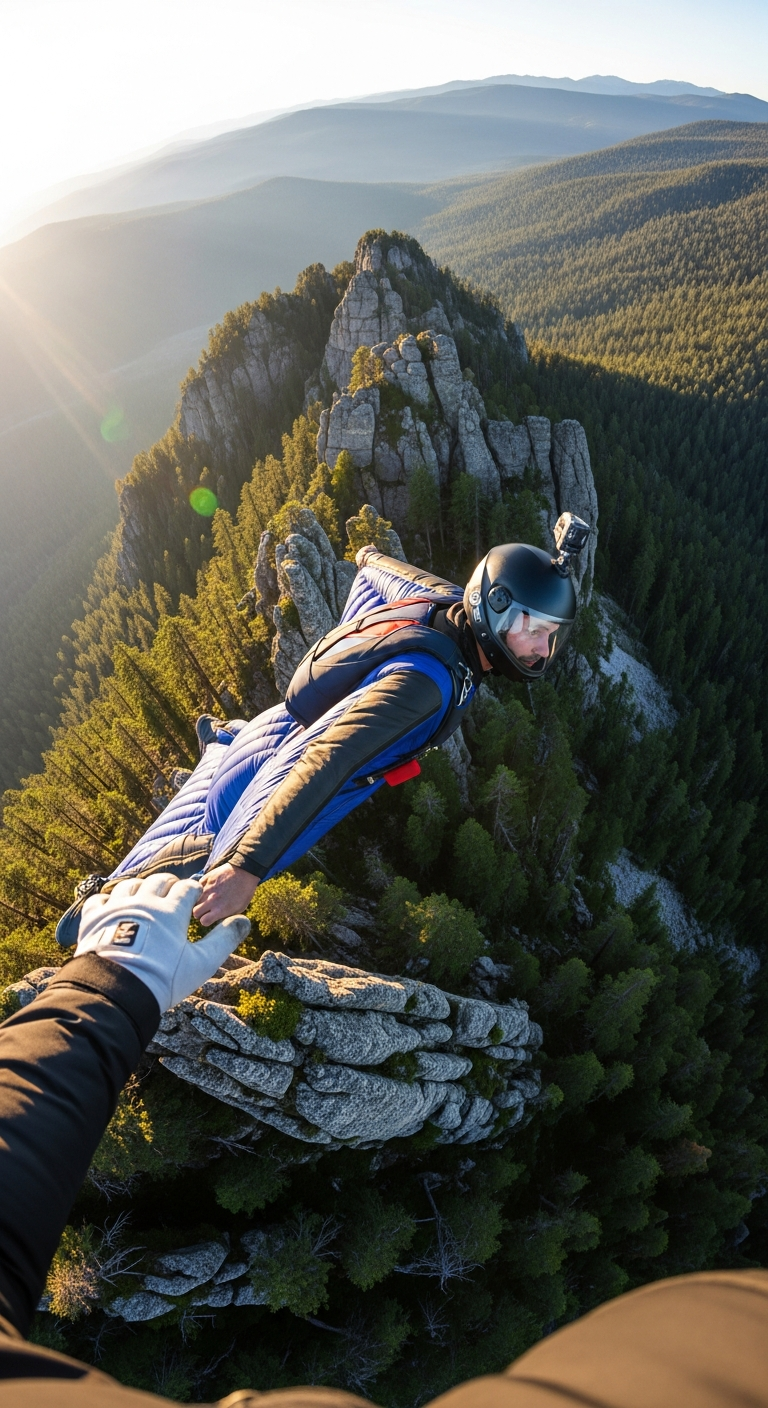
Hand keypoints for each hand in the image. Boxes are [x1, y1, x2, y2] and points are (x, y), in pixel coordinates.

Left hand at [75, 873, 249, 1011]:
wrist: (116, 994)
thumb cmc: (163, 979)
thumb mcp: (201, 963)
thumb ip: (224, 940)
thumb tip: (244, 921)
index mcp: (171, 910)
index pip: (186, 888)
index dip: (192, 891)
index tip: (194, 898)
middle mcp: (144, 901)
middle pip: (158, 880)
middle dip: (169, 885)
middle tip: (172, 894)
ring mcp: (116, 907)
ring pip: (129, 885)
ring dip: (139, 888)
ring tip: (144, 898)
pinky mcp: (93, 917)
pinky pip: (99, 899)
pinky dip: (108, 901)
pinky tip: (113, 909)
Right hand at [193, 863, 258, 925]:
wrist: (246, 872)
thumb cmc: (245, 892)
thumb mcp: (239, 908)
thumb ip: (226, 915)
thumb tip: (218, 919)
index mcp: (220, 910)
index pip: (204, 921)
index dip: (206, 920)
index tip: (209, 917)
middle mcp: (211, 900)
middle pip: (195, 912)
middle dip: (200, 912)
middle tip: (206, 909)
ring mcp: (207, 889)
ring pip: (194, 900)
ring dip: (199, 901)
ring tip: (207, 898)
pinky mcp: (206, 878)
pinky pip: (198, 887)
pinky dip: (201, 889)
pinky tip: (209, 888)